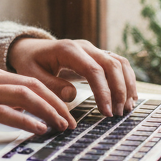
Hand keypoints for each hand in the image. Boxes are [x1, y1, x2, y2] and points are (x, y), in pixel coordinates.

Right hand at [0, 63, 73, 134]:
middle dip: (57, 104)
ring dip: (48, 112)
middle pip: (32, 86)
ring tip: (61, 126)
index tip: (65, 110)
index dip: (51, 95)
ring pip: (24, 97)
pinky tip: (38, 129)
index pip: (28, 80)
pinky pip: (5, 113)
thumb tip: (17, 109)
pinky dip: (26, 121)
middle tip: (71, 121)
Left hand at [7, 37, 138, 116]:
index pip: (93, 70)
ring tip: (127, 108)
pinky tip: (130, 97)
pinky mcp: (98, 55)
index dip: (103, 92)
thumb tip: (72, 95)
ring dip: (127, 85)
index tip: (106, 112)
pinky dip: (127, 79)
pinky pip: (119, 64)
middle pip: (111, 65)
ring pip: (119, 63)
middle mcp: (84, 47)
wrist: (31, 50)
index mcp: (68, 50)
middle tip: (118, 114)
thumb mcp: (32, 75)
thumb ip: (50, 85)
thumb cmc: (30, 63)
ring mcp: (93, 49)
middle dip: (119, 91)